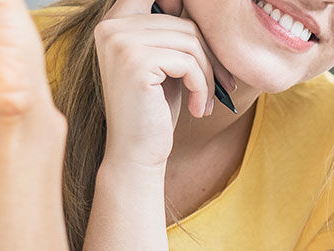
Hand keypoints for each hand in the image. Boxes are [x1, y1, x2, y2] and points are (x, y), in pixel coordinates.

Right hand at [93, 0, 218, 168]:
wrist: (136, 153)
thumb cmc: (155, 110)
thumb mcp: (165, 64)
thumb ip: (174, 33)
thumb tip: (202, 9)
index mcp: (115, 22)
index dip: (184, 8)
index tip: (201, 44)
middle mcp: (112, 27)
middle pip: (184, 24)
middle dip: (210, 56)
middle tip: (222, 84)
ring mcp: (120, 42)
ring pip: (190, 42)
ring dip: (208, 74)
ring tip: (206, 100)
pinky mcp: (135, 61)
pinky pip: (189, 63)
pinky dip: (201, 87)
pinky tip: (197, 108)